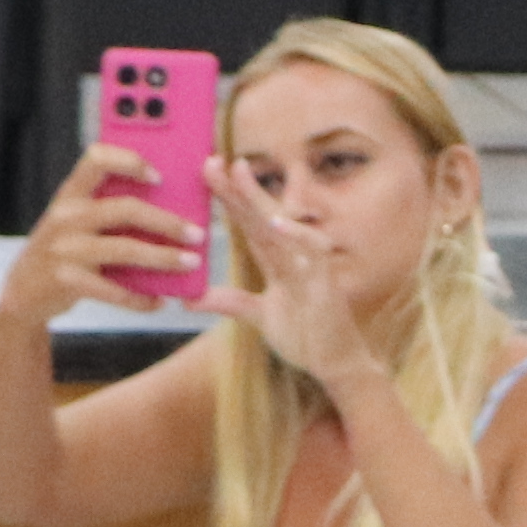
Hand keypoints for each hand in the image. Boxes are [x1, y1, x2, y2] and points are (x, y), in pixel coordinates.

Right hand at [5, 143, 210, 319]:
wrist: (22, 293)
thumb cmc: (63, 249)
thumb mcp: (75, 219)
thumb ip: (107, 205)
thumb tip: (171, 203)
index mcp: (70, 193)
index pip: (97, 158)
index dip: (130, 161)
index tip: (160, 175)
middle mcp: (66, 216)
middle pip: (125, 209)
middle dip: (167, 221)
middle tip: (197, 233)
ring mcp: (65, 249)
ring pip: (126, 249)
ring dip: (164, 258)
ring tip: (190, 262)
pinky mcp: (67, 281)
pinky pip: (115, 290)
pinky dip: (141, 298)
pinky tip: (159, 300)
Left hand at [203, 156, 390, 400]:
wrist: (336, 365)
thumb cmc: (307, 336)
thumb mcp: (260, 317)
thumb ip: (230, 302)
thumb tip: (190, 298)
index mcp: (278, 261)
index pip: (249, 224)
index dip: (230, 199)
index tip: (208, 174)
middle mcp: (292, 256)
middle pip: (260, 216)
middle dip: (237, 188)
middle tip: (212, 161)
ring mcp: (309, 266)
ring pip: (282, 225)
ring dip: (260, 199)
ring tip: (238, 174)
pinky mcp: (325, 282)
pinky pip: (312, 252)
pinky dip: (297, 236)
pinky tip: (276, 222)